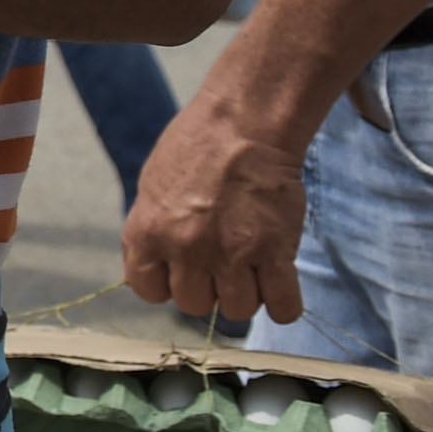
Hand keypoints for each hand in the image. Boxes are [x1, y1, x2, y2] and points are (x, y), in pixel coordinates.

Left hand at [122, 96, 309, 323]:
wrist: (246, 122)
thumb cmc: (198, 145)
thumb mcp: (152, 186)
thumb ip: (149, 232)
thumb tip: (150, 270)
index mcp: (147, 231)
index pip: (148, 290)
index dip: (167, 283)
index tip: (182, 270)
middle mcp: (184, 249)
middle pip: (194, 304)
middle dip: (208, 287)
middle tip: (222, 260)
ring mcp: (230, 254)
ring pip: (237, 309)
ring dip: (246, 293)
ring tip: (252, 264)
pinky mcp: (274, 252)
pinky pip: (282, 307)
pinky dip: (284, 303)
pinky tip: (280, 281)